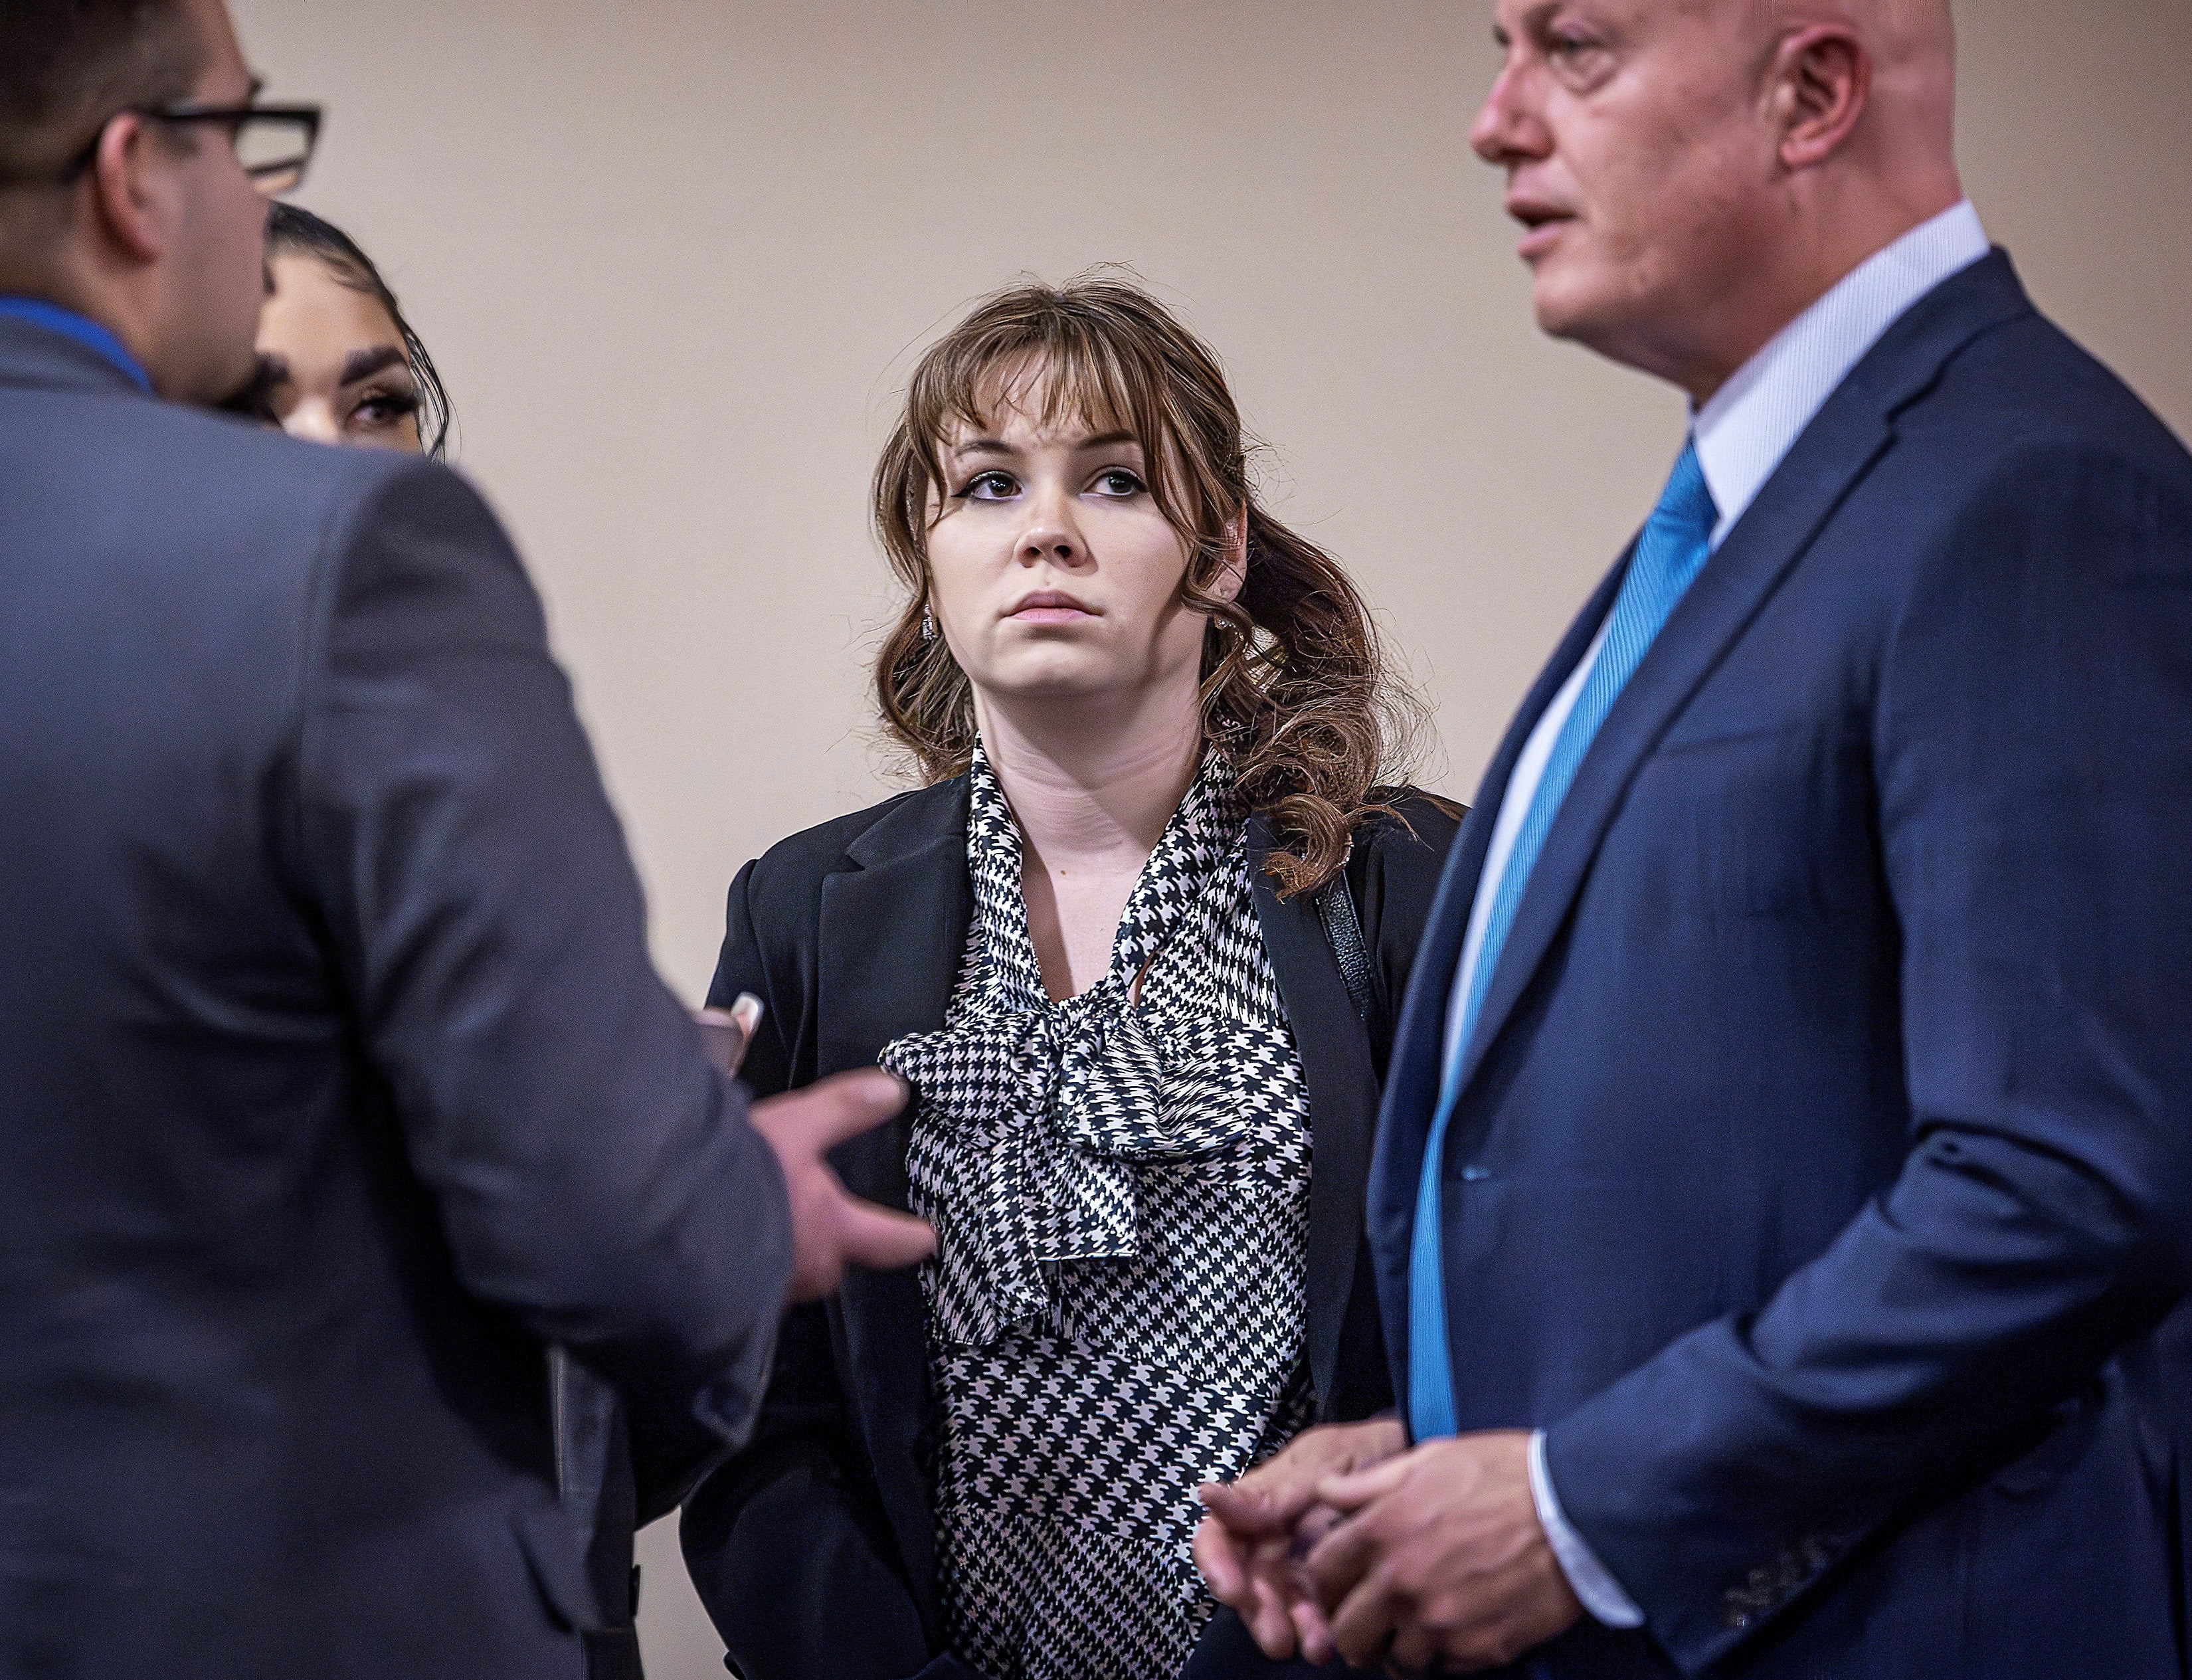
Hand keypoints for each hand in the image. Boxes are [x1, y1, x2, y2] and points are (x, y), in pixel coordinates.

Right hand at [747, 1069, 934, 1302]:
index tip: (928, 1240)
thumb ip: (843, 1109)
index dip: (910, 1238)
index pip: (887, 1239)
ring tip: (770, 1226)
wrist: (667, 1227)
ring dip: (787, 1251)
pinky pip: (750, 1281)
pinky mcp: (728, 1301)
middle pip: (835, 1261)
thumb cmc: (741, 1181)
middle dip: (834, 1245)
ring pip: (792, 1272)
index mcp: (834, 1230)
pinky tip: (728, 1242)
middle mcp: (809, 1270)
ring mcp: (769, 1290)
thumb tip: (894, 1091)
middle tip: (829, 1227)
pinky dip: (747, 1261)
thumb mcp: (796, 1126)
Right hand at [1193, 1416, 1406, 1658]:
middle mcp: (1270, 1541)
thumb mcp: (1320, 1461)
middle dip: (1259, 1614)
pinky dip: (1320, 1632)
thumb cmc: (1362, 1453)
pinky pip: (1315, 1616)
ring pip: (1279, 1607)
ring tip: (1316, 1645)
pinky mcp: (1329, 1590)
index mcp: (1258, 1506)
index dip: (1216, 1565)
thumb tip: (1207, 1495)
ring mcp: (1298, 1568)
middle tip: (1278, 1638)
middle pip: (1246, 1584)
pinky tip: (1332, 1642)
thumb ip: (1270, 1491)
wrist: (1414, 1463)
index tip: (1232, 1590)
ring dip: (1291, 1629)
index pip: (1218, 1538)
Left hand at [1300, 1430, 1583, 1673]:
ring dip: (1400, 1645)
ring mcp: (1440, 1621)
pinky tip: (1457, 1628)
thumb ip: (1369, 1483)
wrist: (1576, 1508)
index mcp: (1382, 1529)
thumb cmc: (1505, 1473)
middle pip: (1347, 1631)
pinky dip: (1443, 1655)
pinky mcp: (1479, 1648)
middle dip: (1353, 1626)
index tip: (1340, 1583)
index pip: (1321, 1574)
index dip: (1326, 1581)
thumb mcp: (1429, 1458)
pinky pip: (1442, 1668)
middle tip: (1372, 1616)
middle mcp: (1402, 1581)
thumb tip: (1327, 1491)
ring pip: (1394, 1659)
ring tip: (1419, 1624)